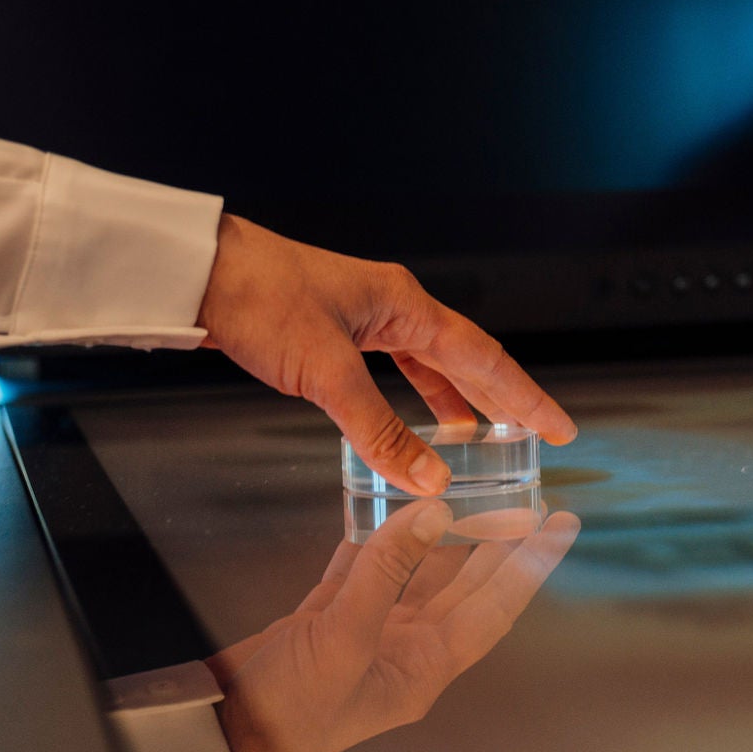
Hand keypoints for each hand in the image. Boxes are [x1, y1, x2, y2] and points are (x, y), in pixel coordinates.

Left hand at [196, 214, 577, 495]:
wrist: (193, 272)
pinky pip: (394, 367)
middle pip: (466, 358)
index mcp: (405, 305)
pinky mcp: (334, 331)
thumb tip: (429, 479)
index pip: (484, 358)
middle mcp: (393, 306)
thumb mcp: (326, 374)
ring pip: (429, 363)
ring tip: (482, 432)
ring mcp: (364, 316)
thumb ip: (380, 430)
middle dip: (504, 397)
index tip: (559, 426)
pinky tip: (417, 415)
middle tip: (539, 431)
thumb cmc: (258, 298)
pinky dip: (414, 394)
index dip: (526, 397)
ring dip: (459, 397)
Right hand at [206, 499, 579, 751]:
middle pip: (464, 587)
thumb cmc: (283, 713)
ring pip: (414, 575)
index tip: (562, 525)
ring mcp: (363, 637)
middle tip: (525, 500)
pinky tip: (384, 509)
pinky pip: (359, 571)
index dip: (530, 564)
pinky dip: (372, 540)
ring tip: (465, 495)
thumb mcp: (341, 640)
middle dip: (496, 545)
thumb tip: (434, 514)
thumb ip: (387, 574)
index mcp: (424, 668)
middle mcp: (403, 652)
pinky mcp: (322, 624)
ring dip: (437, 537)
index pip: (495, 606)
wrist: (215, 739)